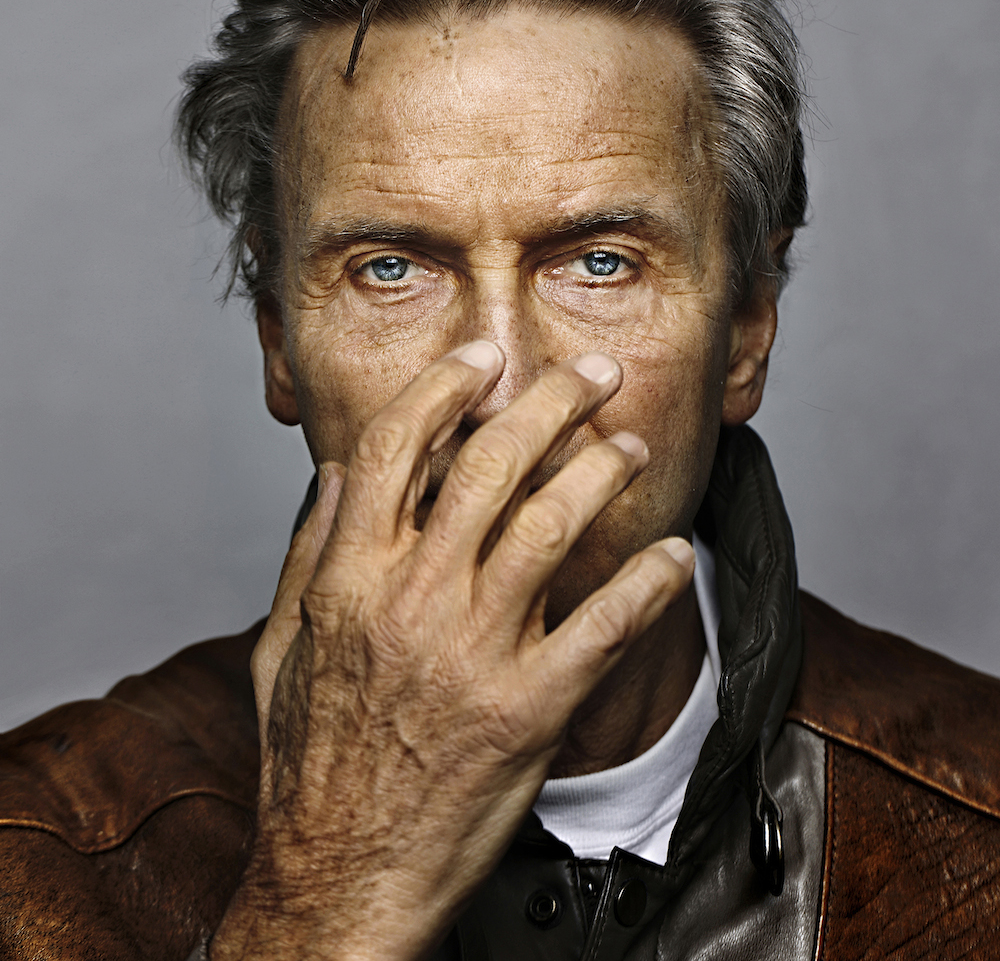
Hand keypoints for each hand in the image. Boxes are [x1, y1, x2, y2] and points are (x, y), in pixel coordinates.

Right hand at [211, 342, 694, 959]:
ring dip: (601, 470)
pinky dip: (647, 583)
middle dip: (548, 402)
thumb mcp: (283, 648)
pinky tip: (673, 554)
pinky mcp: (528, 710)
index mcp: (348, 578)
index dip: (442, 388)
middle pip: (488, 465)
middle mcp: (412, 600)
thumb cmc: (311, 761)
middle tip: (589, 372)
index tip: (482, 358)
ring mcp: (473, 654)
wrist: (342, 875)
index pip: (394, 450)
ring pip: (551, 526)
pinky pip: (604, 628)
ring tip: (629, 444)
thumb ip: (308, 553)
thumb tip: (333, 475)